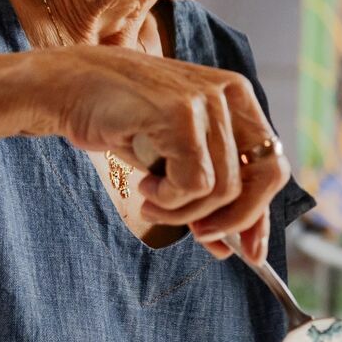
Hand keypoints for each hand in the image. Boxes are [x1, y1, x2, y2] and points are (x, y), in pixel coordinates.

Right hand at [39, 46, 287, 260]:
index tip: (250, 252)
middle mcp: (230, 93)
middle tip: (199, 235)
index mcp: (237, 98)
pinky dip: (168, 198)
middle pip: (261, 179)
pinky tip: (144, 185)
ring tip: (150, 200)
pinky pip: (194, 184)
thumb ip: (205, 195)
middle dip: (232, 220)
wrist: (69, 89)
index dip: (262, 214)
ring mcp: (207, 99)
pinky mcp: (182, 113)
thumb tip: (229, 248)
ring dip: (182, 211)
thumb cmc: (120, 122)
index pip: (271, 165)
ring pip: (222, 189)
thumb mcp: (172, 161)